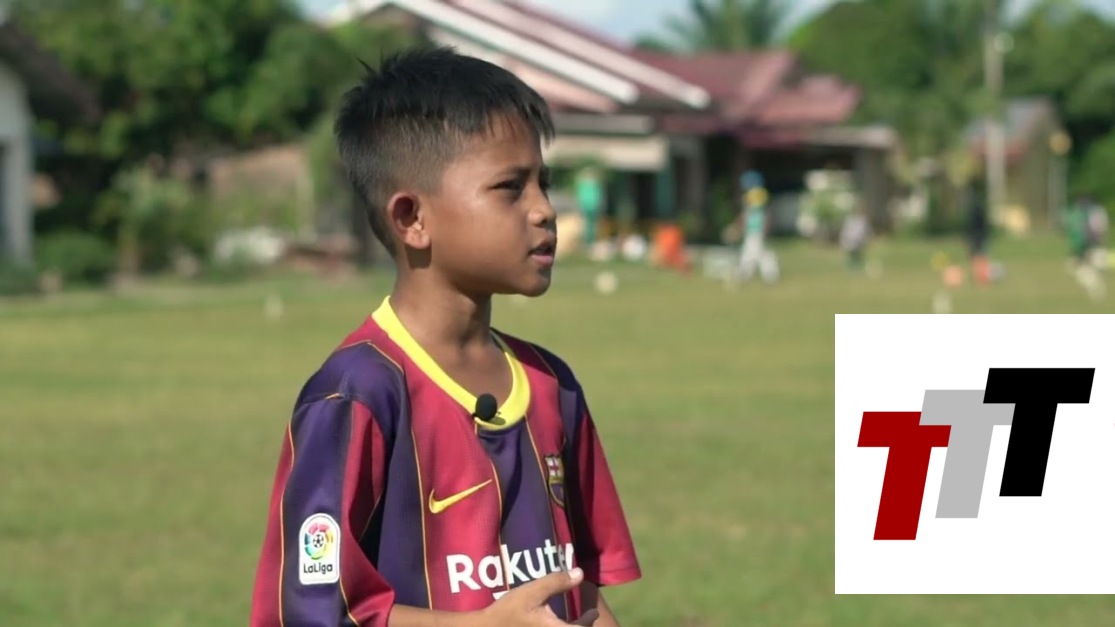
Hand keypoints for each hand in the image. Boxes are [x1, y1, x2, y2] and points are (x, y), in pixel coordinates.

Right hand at [479, 568, 598, 626]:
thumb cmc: (509, 611)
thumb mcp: (532, 592)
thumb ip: (556, 582)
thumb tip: (580, 573)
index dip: (589, 620)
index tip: (593, 612)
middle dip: (581, 626)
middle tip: (587, 616)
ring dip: (569, 626)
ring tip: (574, 620)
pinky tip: (554, 622)